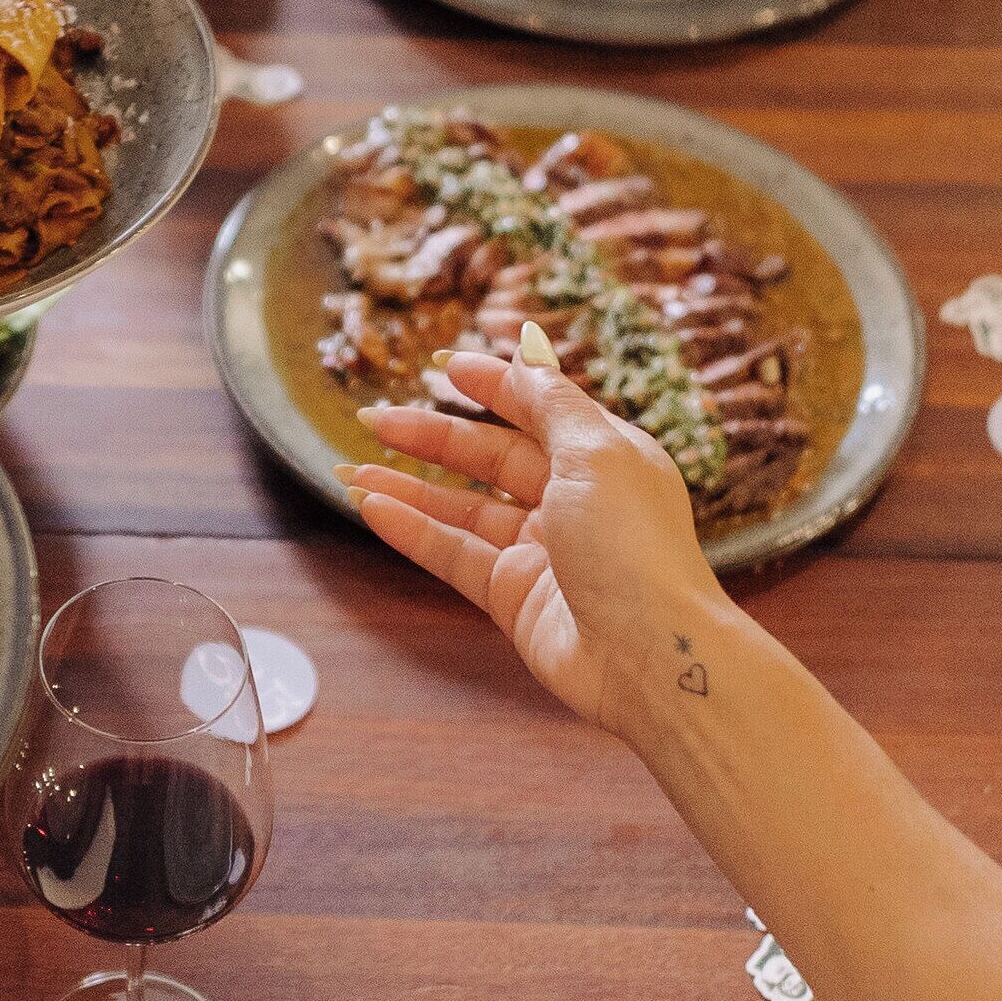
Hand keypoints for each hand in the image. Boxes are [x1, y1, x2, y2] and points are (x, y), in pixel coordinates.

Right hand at [344, 348, 746, 742]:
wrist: (649, 654)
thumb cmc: (635, 545)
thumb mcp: (596, 452)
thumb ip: (550, 401)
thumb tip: (529, 346)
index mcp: (604, 457)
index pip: (539, 409)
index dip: (493, 386)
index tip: (443, 366)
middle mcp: (573, 500)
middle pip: (491, 458)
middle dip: (432, 436)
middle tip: (375, 418)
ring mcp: (541, 551)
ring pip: (462, 509)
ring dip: (408, 487)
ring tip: (352, 471)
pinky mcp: (513, 595)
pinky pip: (452, 554)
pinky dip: (412, 531)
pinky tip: (372, 508)